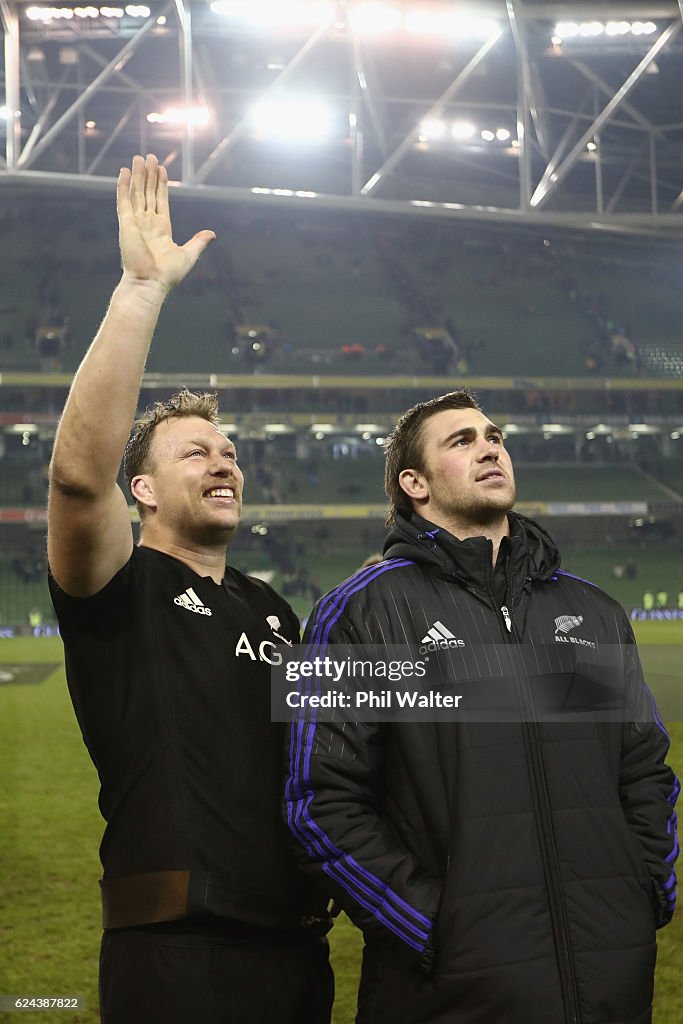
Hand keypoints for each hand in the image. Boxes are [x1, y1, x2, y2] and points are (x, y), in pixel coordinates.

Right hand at [117, 153, 214, 291]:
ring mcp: (136, 222)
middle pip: (148, 193)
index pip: (161, 201)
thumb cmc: (168, 274)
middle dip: (149, 175)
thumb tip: (212, 234)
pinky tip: (125, 171)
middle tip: (150, 157)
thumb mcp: (189, 255)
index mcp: (161, 229)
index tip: (161, 169)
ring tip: (139, 158)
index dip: (161, 185)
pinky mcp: (126, 224)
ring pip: (136, 193)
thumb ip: (198, 242)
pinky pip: (124, 200)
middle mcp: (147, 224)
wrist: (151, 283)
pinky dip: (123, 185)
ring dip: (138, 175)